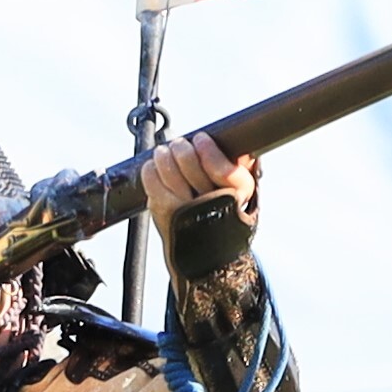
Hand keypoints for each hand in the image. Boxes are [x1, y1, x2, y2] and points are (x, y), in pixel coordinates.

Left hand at [142, 131, 258, 226]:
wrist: (208, 254)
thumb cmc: (224, 213)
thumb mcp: (241, 192)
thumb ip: (241, 167)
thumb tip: (240, 149)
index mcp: (239, 194)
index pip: (223, 169)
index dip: (208, 149)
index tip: (201, 138)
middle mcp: (213, 204)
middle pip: (189, 163)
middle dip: (182, 148)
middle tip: (180, 144)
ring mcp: (186, 211)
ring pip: (168, 168)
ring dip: (164, 154)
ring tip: (166, 152)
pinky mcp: (164, 214)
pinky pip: (151, 181)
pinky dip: (150, 169)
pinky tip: (155, 167)